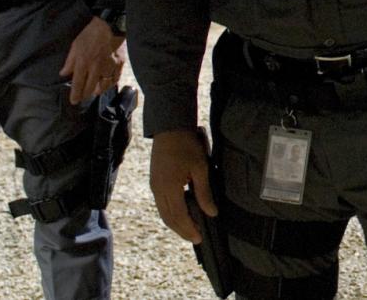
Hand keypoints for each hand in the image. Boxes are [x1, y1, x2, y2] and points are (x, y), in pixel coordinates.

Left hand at [60, 16, 126, 104]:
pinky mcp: (119, 63)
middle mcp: (96, 67)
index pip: (78, 83)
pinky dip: (111, 84)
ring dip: (98, 90)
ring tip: (94, 91)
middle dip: (85, 94)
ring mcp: (109, 66)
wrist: (109, 25)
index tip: (74, 101)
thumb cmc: (90, 34)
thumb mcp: (75, 46)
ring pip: (104, 85)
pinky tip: (107, 84)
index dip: (75, 94)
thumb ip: (69, 62)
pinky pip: (115, 78)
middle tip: (82, 97)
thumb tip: (63, 73)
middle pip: (91, 87)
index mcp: (83, 63)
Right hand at [150, 128, 215, 242]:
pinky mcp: (154, 182)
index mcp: (169, 188)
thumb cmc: (187, 146)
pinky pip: (161, 204)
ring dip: (175, 223)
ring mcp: (154, 186)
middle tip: (195, 238)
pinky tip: (181, 213)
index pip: (179, 216)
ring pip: (163, 212)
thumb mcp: (201, 168)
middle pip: (168, 218)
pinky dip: (171, 213)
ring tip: (189, 229)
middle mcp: (158, 190)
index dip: (189, 229)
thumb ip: (204, 192)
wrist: (170, 128)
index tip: (199, 238)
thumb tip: (211, 212)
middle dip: (182, 230)